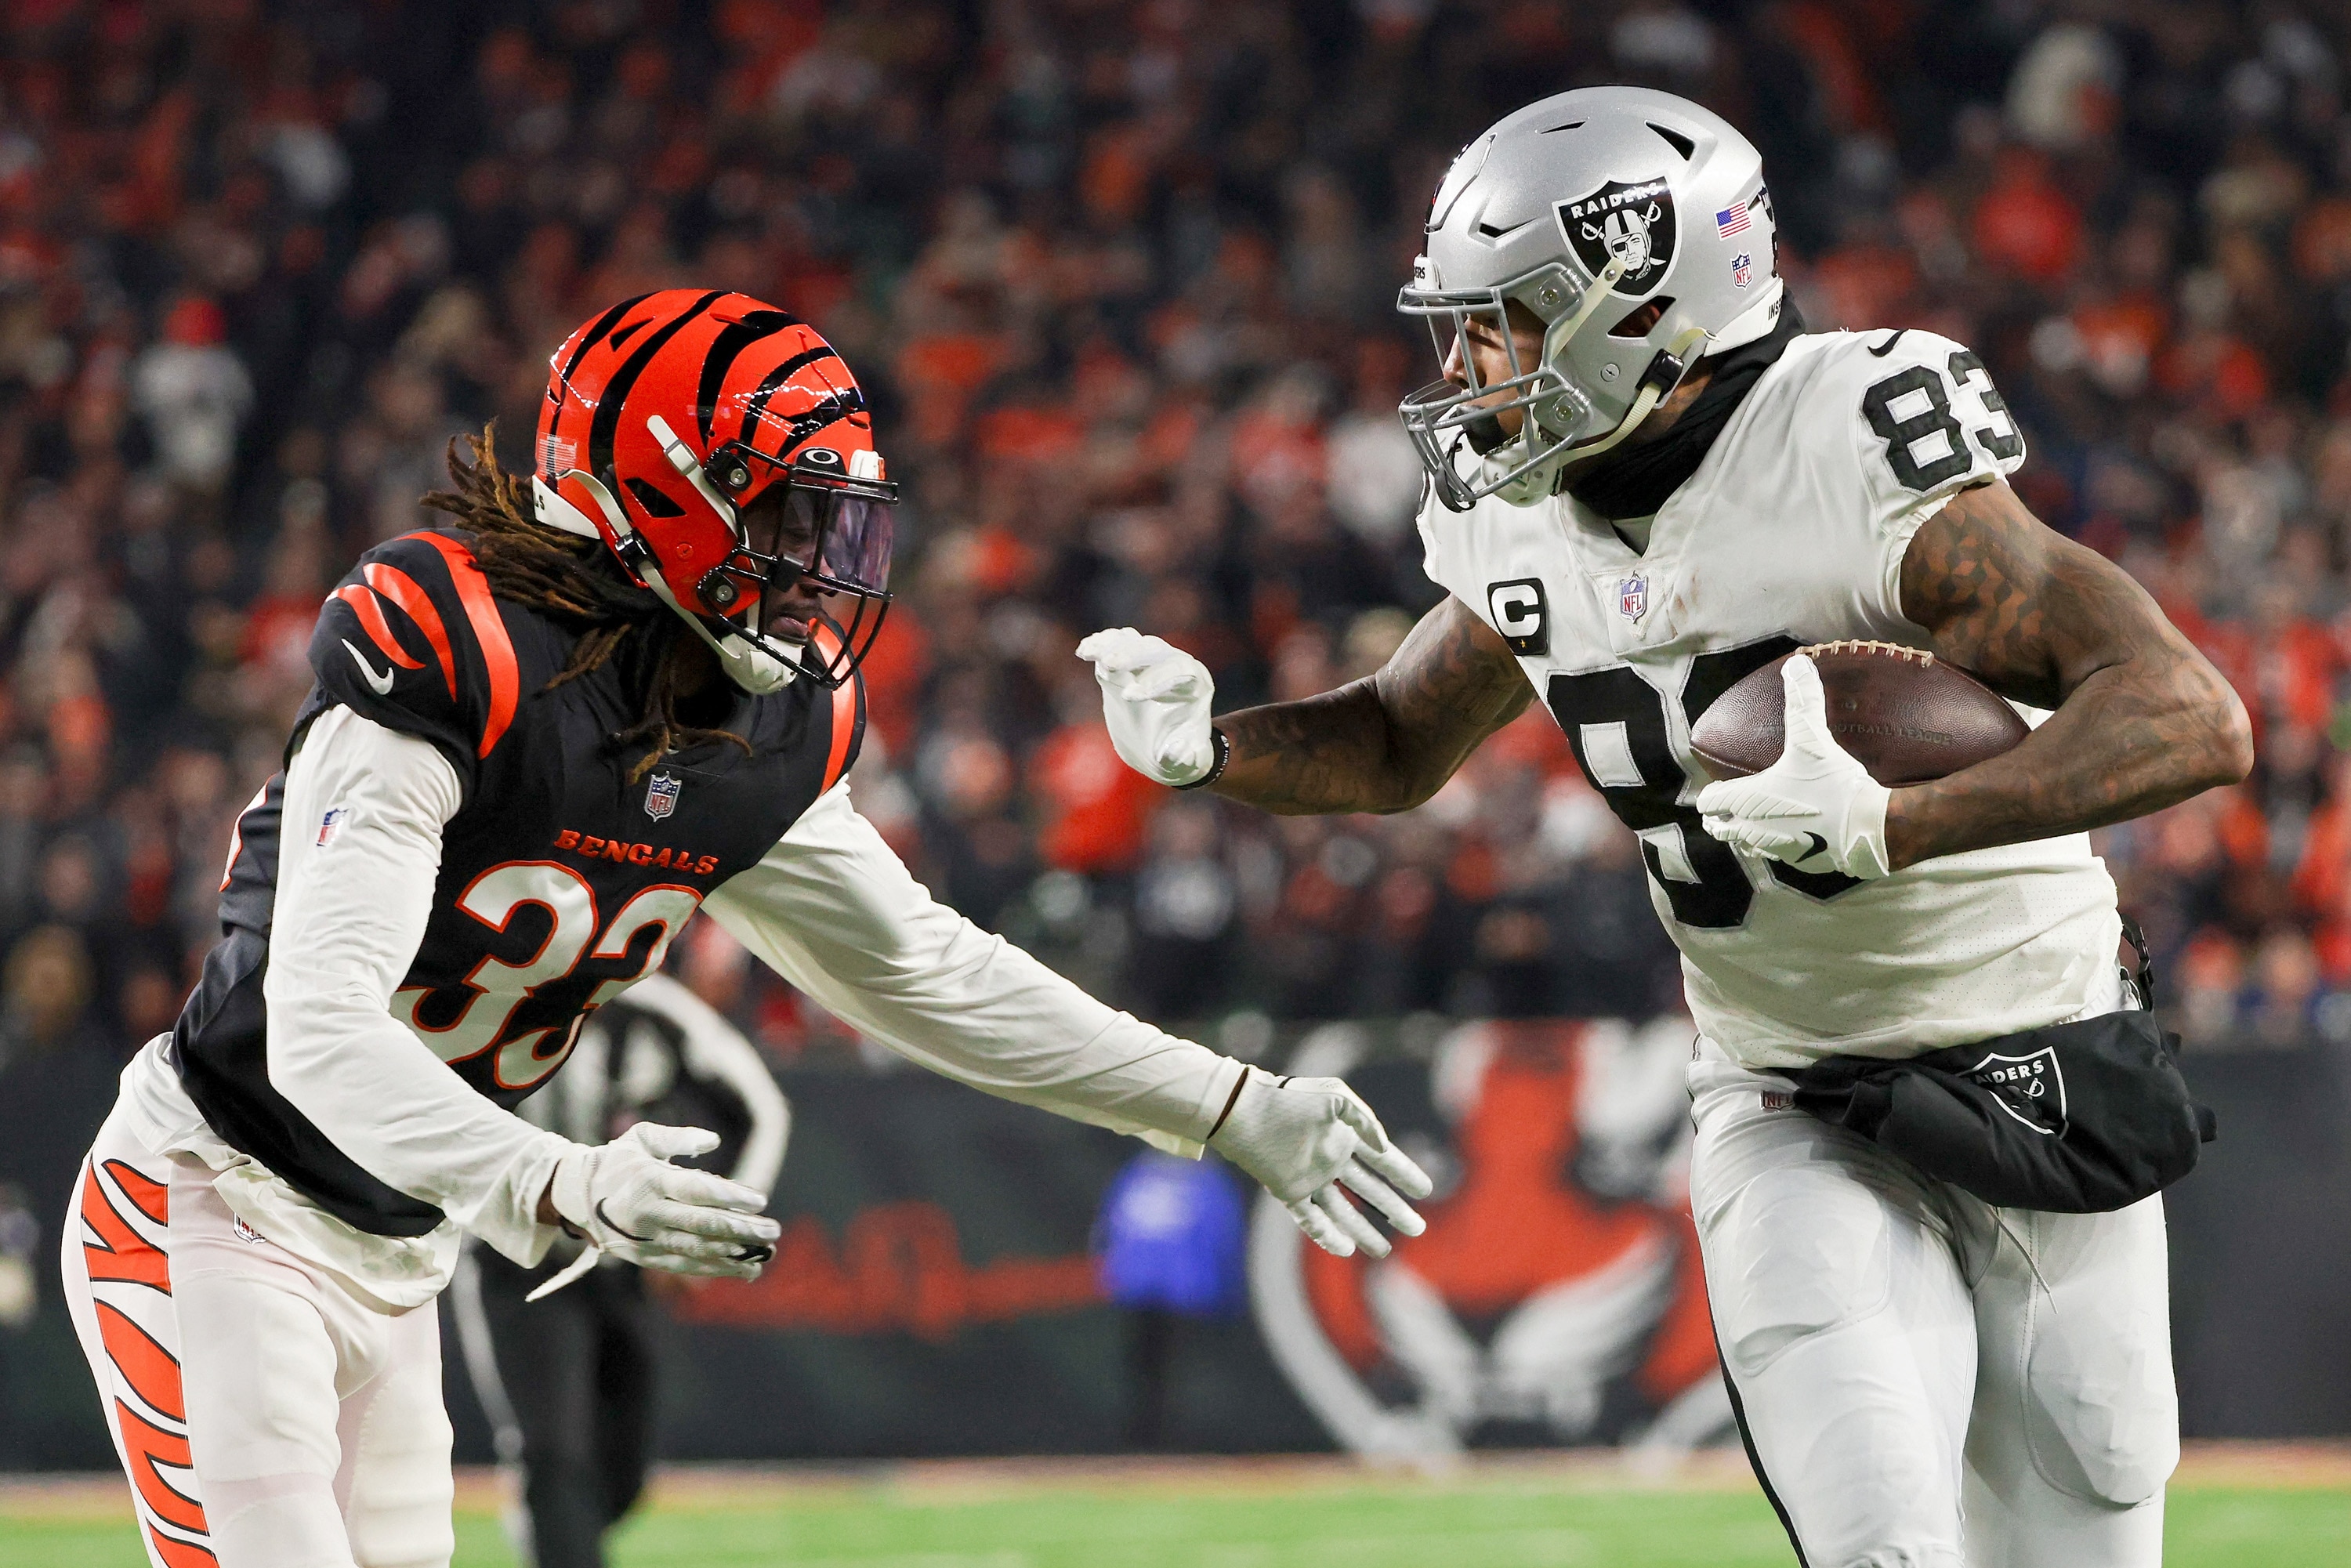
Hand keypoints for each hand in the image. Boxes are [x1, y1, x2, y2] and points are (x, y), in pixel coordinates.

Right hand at [543, 1124, 779, 1282]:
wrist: (576, 1194)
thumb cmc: (620, 1160)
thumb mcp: (644, 1138)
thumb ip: (679, 1138)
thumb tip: (713, 1141)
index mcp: (648, 1180)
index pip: (696, 1191)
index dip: (730, 1197)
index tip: (760, 1200)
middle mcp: (646, 1213)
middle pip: (701, 1225)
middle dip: (741, 1230)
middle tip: (774, 1230)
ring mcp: (644, 1239)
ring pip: (695, 1251)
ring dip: (735, 1255)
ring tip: (766, 1254)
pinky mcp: (643, 1257)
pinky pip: (683, 1267)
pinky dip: (715, 1270)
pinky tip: (744, 1270)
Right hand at [1076, 627, 1215, 785]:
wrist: (1164, 747)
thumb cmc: (1179, 754)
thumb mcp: (1184, 761)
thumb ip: (1183, 757)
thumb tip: (1181, 752)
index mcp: (1195, 684)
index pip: (1178, 670)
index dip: (1155, 680)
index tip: (1129, 698)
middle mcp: (1175, 665)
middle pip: (1154, 649)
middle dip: (1131, 654)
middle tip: (1109, 664)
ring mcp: (1152, 661)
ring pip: (1133, 642)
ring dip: (1110, 645)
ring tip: (1088, 653)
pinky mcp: (1130, 664)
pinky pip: (1117, 644)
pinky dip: (1101, 645)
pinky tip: (1084, 651)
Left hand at [1212, 1067, 1432, 1258]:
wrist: (1246, 1110)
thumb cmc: (1291, 1098)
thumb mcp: (1335, 1097)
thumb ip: (1364, 1119)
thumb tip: (1383, 1146)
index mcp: (1345, 1136)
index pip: (1382, 1160)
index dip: (1404, 1174)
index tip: (1426, 1190)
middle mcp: (1331, 1160)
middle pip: (1369, 1191)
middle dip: (1393, 1209)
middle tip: (1417, 1229)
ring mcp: (1310, 1178)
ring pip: (1342, 1211)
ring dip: (1362, 1230)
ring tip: (1383, 1251)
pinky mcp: (1288, 1191)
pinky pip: (1311, 1219)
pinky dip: (1327, 1235)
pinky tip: (1346, 1249)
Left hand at [1696, 655, 1891, 879]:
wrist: (1869, 827)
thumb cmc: (1832, 783)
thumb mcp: (1813, 737)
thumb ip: (1802, 699)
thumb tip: (1798, 662)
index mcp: (1746, 801)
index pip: (1709, 801)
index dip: (1710, 795)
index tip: (1715, 790)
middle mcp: (1752, 831)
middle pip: (1721, 830)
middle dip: (1721, 820)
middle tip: (1726, 810)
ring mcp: (1775, 851)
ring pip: (1747, 846)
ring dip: (1747, 834)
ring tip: (1756, 822)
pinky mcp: (1800, 865)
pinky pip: (1778, 857)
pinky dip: (1779, 846)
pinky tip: (1793, 835)